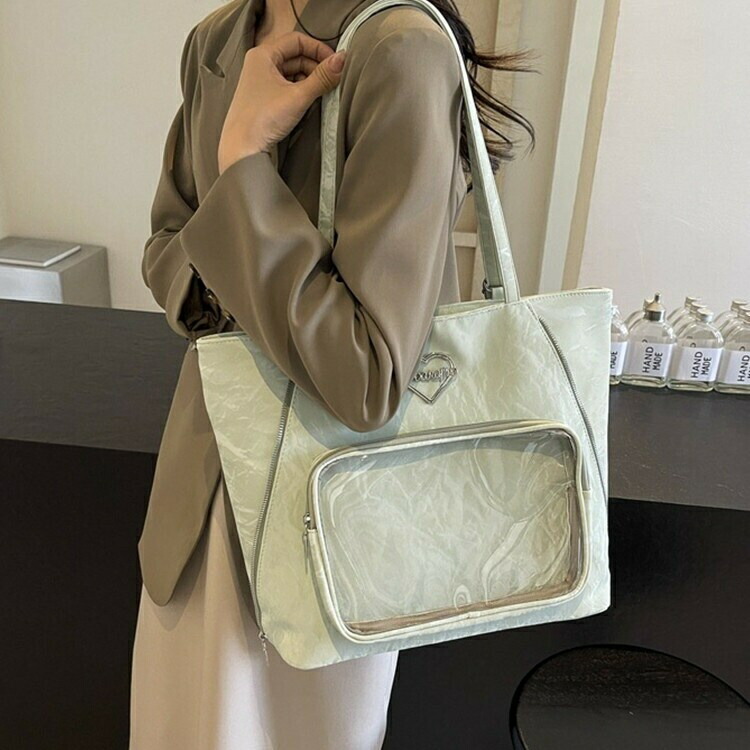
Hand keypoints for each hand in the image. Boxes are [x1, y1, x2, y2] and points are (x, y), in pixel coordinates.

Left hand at [218, 31, 346, 174]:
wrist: (242, 149)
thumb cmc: (263, 119)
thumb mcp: (298, 96)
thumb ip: (322, 77)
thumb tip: (343, 60)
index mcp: (263, 55)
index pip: (296, 40)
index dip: (318, 48)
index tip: (334, 63)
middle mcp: (260, 64)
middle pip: (295, 56)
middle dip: (315, 66)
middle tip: (332, 79)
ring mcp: (261, 82)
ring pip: (292, 72)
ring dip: (309, 79)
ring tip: (323, 91)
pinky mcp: (263, 98)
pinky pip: (286, 86)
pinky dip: (300, 90)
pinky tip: (310, 100)